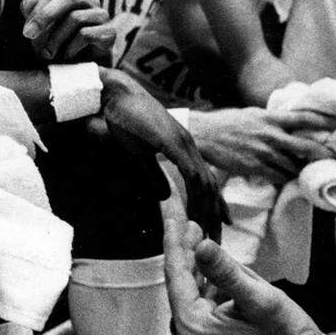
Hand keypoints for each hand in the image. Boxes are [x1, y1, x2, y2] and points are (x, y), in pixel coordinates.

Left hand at [20, 0, 114, 63]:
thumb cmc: (58, 48)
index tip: (27, 32)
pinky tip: (67, 57)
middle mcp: (90, 1)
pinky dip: (71, 48)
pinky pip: (86, 34)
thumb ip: (32, 13)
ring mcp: (102, 15)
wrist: (79, 73)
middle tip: (30, 36)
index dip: (37, 11)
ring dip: (56, 38)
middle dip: (46, 16)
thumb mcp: (40, 32)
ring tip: (49, 54)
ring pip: (76, 17)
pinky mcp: (110, 33)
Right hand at [100, 68, 223, 234]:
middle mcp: (189, 145)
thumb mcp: (139, 154)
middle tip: (217, 239)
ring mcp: (183, 143)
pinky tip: (194, 212)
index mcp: (183, 147)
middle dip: (215, 214)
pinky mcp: (173, 142)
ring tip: (206, 233)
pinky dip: (195, 194)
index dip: (215, 203)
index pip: (206, 180)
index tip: (219, 225)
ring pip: (204, 182)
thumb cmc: (124, 120)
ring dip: (207, 210)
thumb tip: (165, 196)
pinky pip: (190, 173)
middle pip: (211, 185)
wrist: (116, 95)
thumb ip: (153, 174)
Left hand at [162, 203, 335, 334]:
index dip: (175, 242)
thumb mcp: (260, 299)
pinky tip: (216, 273)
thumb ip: (227, 272)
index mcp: (194, 327)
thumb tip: (202, 246)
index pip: (176, 274)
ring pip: (191, 294)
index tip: (172, 219)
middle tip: (190, 225)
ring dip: (197, 268)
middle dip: (186, 252)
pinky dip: (206, 286)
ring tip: (201, 241)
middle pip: (180, 283)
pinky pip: (200, 307)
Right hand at [188, 108, 335, 184]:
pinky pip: (278, 176)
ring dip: (303, 170)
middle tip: (335, 159)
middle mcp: (271, 135)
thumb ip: (272, 118)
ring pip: (294, 166)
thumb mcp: (253, 114)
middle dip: (324, 154)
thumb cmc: (228, 122)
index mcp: (271, 118)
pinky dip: (285, 178)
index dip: (325, 120)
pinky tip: (287, 177)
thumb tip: (289, 120)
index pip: (305, 117)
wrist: (204, 135)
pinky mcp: (254, 167)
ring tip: (311, 172)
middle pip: (307, 146)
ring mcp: (263, 152)